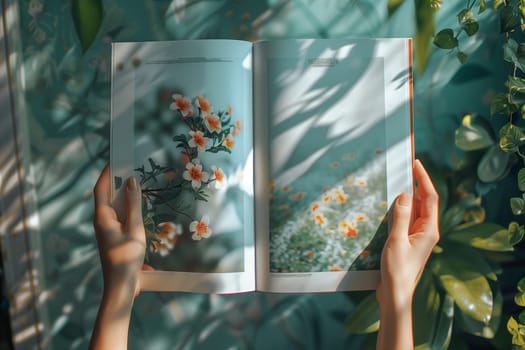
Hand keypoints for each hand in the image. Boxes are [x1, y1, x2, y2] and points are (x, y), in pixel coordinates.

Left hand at [90, 164, 144, 349]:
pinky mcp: (115, 236)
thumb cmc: (127, 258)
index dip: (107, 171)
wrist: (122, 286)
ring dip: (125, 194)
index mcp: (102, 217)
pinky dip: (129, 207)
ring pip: (115, 205)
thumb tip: (131, 181)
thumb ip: (134, 204)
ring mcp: (108, 229)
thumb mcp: (135, 228)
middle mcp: (102, 221)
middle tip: (129, 165)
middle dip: (117, 179)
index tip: (115, 156)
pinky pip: (121, 216)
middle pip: (107, 194)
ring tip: (136, 182)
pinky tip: (140, 207)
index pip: (101, 187)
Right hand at [376, 159, 439, 349]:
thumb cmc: (396, 270)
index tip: (415, 163)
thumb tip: (405, 194)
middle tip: (405, 166)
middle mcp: (426, 231)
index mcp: (428, 230)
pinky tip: (391, 204)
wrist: (395, 293)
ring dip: (407, 195)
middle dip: (416, 183)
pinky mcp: (408, 241)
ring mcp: (418, 236)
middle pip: (424, 201)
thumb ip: (401, 216)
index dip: (423, 178)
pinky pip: (407, 219)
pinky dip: (401, 209)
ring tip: (397, 180)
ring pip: (415, 210)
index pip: (429, 197)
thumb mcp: (396, 240)